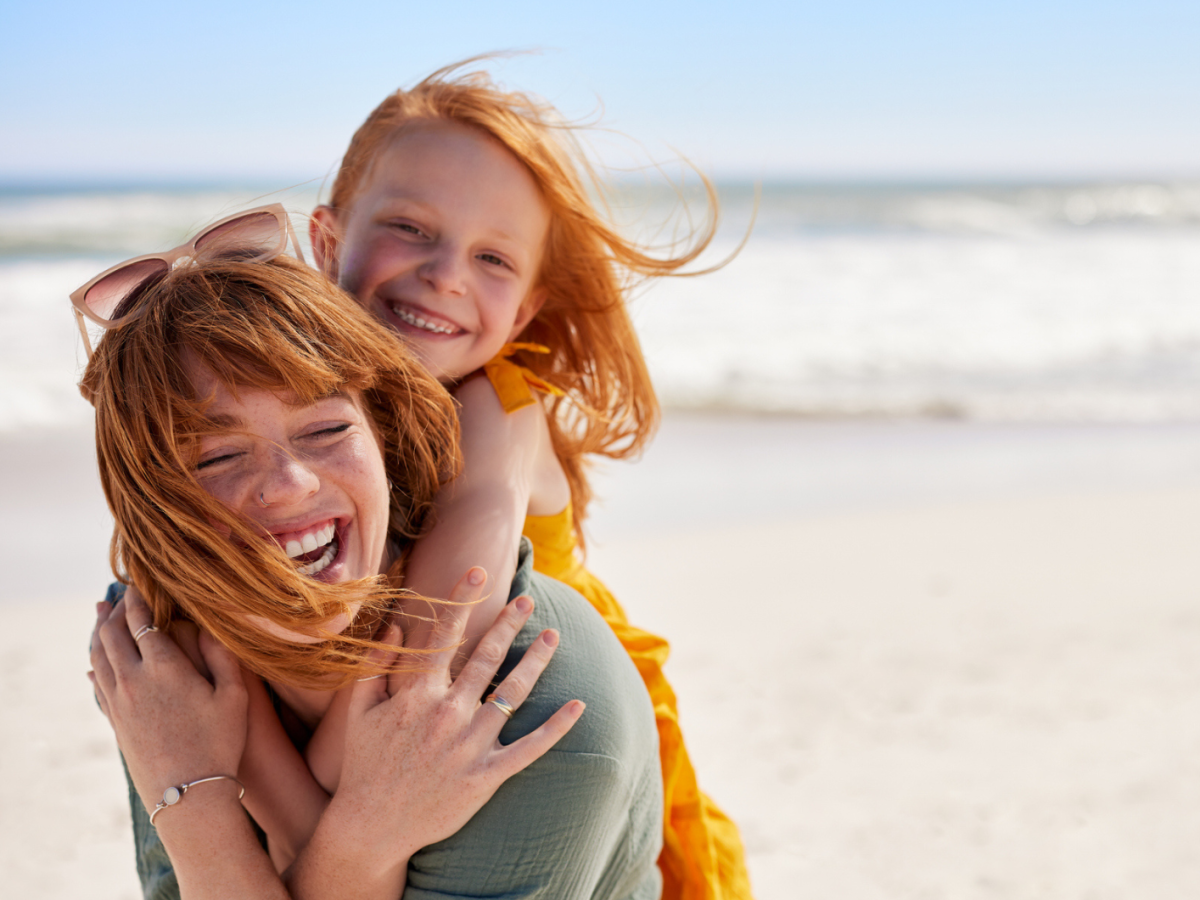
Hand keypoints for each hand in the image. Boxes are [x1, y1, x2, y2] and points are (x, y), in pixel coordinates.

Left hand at [89, 586, 247, 815]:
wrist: (188, 793)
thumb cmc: (219, 742)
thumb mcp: (234, 695)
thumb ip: (222, 655)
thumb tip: (211, 623)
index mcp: (164, 667)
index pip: (143, 621)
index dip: (140, 598)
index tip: (141, 582)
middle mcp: (134, 680)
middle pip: (113, 634)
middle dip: (115, 610)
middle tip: (120, 594)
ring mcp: (119, 703)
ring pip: (99, 657)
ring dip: (98, 632)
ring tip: (101, 615)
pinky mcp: (115, 722)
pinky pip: (97, 686)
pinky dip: (95, 666)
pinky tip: (94, 664)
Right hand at [326, 566, 583, 867]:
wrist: (371, 828)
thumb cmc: (364, 767)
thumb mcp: (360, 712)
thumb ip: (376, 666)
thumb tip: (395, 625)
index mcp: (417, 695)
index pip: (444, 636)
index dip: (462, 601)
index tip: (478, 572)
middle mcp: (448, 714)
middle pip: (486, 657)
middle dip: (508, 623)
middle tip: (527, 599)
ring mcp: (470, 745)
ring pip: (513, 692)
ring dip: (536, 660)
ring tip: (553, 635)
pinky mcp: (487, 775)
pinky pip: (530, 747)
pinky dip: (556, 726)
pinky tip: (578, 705)